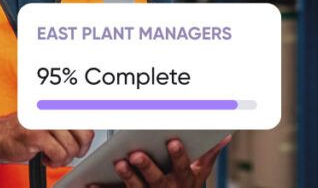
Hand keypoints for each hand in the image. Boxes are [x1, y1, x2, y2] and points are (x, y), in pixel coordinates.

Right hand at [0, 113, 93, 172]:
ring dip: (63, 158)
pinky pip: (59, 155)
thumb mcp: (52, 121)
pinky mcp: (37, 134)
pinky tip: (45, 157)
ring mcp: (45, 120)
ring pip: (72, 148)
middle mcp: (54, 107)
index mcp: (60, 103)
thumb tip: (90, 134)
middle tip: (68, 152)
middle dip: (79, 149)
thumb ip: (70, 124)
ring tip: (51, 153)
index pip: (88, 116)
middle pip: (86, 134)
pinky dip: (54, 162)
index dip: (88, 136)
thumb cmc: (27, 130)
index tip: (85, 143)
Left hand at [88, 135, 231, 187]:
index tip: (173, 141)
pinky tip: (92, 182)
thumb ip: (210, 153)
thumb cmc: (185, 186)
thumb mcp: (200, 172)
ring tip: (118, 162)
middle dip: (147, 166)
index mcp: (183, 179)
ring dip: (127, 176)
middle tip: (135, 153)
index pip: (182, 166)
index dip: (179, 155)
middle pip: (156, 179)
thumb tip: (225, 135)